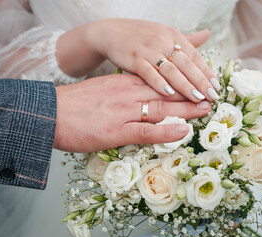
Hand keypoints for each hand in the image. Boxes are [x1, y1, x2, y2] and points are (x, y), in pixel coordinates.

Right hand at [53, 74, 210, 151]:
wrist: (50, 113)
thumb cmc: (75, 104)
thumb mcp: (102, 88)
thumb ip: (122, 90)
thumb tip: (138, 96)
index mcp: (123, 82)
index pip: (158, 80)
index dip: (179, 83)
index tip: (195, 84)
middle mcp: (127, 93)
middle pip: (165, 92)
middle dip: (189, 93)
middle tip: (210, 95)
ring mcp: (122, 112)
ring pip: (161, 108)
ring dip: (186, 109)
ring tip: (206, 110)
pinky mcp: (115, 131)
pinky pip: (146, 130)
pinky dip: (166, 130)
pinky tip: (183, 131)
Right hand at [56, 19, 219, 101]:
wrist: (111, 32)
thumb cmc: (140, 36)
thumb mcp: (164, 34)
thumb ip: (186, 40)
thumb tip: (207, 34)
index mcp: (173, 36)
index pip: (194, 55)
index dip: (206, 71)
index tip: (216, 87)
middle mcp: (164, 41)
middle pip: (186, 63)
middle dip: (200, 80)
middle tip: (212, 96)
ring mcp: (149, 50)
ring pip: (171, 69)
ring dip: (185, 85)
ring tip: (197, 98)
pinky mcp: (134, 58)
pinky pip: (149, 72)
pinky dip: (159, 83)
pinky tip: (169, 94)